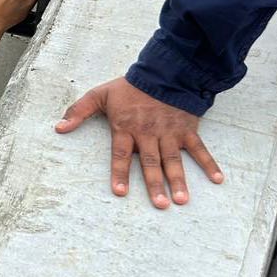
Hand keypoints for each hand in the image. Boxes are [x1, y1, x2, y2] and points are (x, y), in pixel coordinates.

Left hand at [55, 77, 222, 208]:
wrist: (163, 70)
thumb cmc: (130, 87)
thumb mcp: (100, 95)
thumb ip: (79, 111)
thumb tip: (59, 127)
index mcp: (126, 127)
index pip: (121, 154)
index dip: (119, 173)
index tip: (120, 192)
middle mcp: (148, 133)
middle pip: (150, 163)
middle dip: (154, 184)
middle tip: (160, 205)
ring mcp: (170, 132)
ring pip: (173, 160)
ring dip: (178, 180)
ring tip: (181, 200)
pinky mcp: (187, 129)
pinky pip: (199, 149)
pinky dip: (209, 164)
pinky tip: (217, 180)